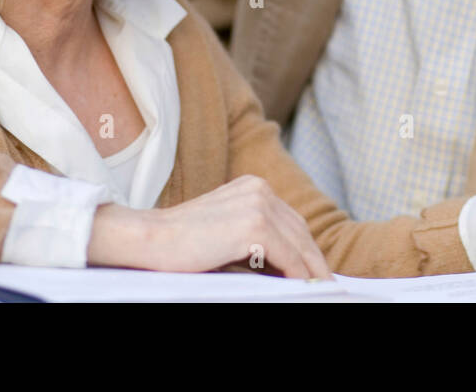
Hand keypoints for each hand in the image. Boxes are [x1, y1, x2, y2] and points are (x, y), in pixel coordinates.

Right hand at [88, 174, 332, 279]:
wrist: (150, 240)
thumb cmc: (183, 245)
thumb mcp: (227, 233)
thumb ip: (257, 240)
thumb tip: (290, 267)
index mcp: (253, 186)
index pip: (291, 221)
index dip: (306, 247)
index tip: (317, 270)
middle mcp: (259, 190)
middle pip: (300, 230)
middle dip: (314, 259)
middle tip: (325, 284)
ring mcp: (258, 205)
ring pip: (298, 244)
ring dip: (311, 270)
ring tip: (319, 289)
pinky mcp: (254, 226)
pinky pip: (288, 255)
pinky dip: (298, 274)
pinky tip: (303, 288)